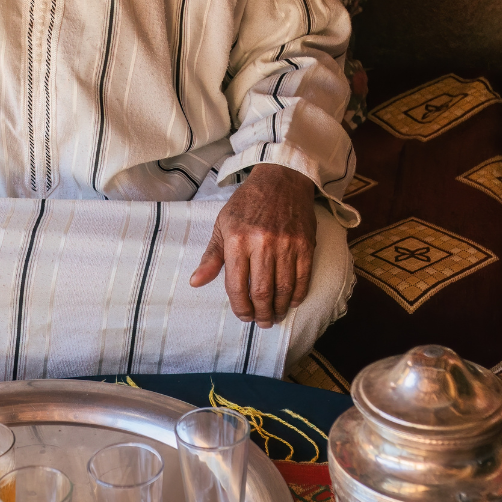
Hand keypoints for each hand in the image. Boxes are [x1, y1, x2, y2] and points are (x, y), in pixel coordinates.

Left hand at [190, 165, 318, 326]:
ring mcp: (286, 244)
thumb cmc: (247, 203)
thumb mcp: (222, 225)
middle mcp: (262, 243)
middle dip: (261, 313)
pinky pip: (303, 277)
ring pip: (284, 288)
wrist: (281, 179)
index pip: (236, 285)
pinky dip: (298, 294)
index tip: (243, 316)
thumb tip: (195, 282)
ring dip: (280, 308)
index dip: (240, 306)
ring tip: (276, 315)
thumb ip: (211, 257)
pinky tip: (293, 301)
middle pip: (261, 291)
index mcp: (237, 240)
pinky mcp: (305, 243)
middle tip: (262, 322)